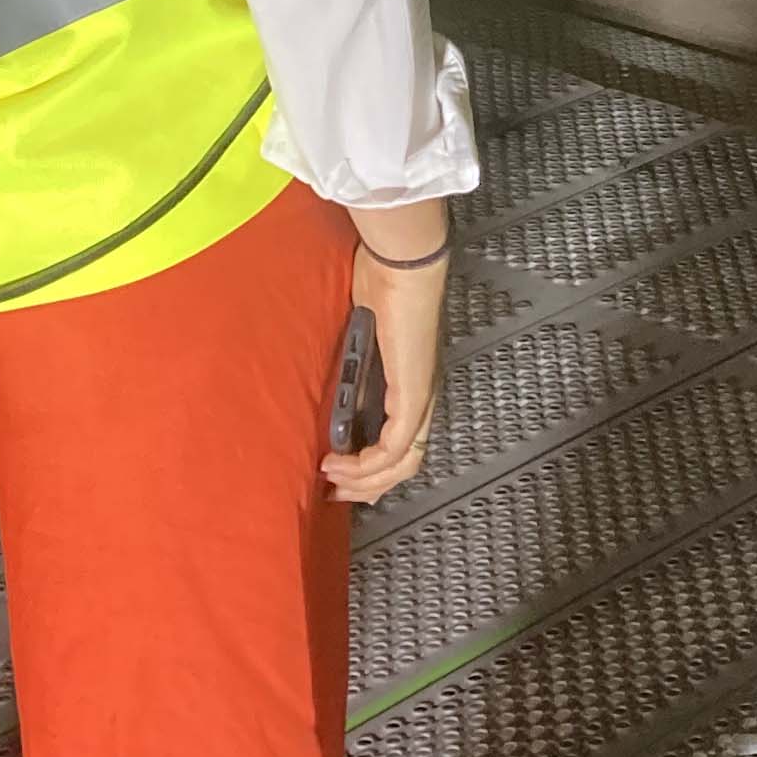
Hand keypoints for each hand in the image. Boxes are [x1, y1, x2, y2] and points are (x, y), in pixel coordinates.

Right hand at [323, 238, 445, 507]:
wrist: (402, 263)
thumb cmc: (382, 283)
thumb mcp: (362, 333)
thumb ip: (355, 361)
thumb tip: (333, 383)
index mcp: (414, 381)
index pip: (403, 442)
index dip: (374, 467)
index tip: (339, 473)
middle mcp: (424, 395)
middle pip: (406, 463)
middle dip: (368, 486)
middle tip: (334, 492)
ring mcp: (422, 396)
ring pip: (403, 462)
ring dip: (365, 480)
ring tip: (332, 480)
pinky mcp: (413, 394)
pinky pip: (396, 446)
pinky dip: (368, 464)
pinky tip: (340, 463)